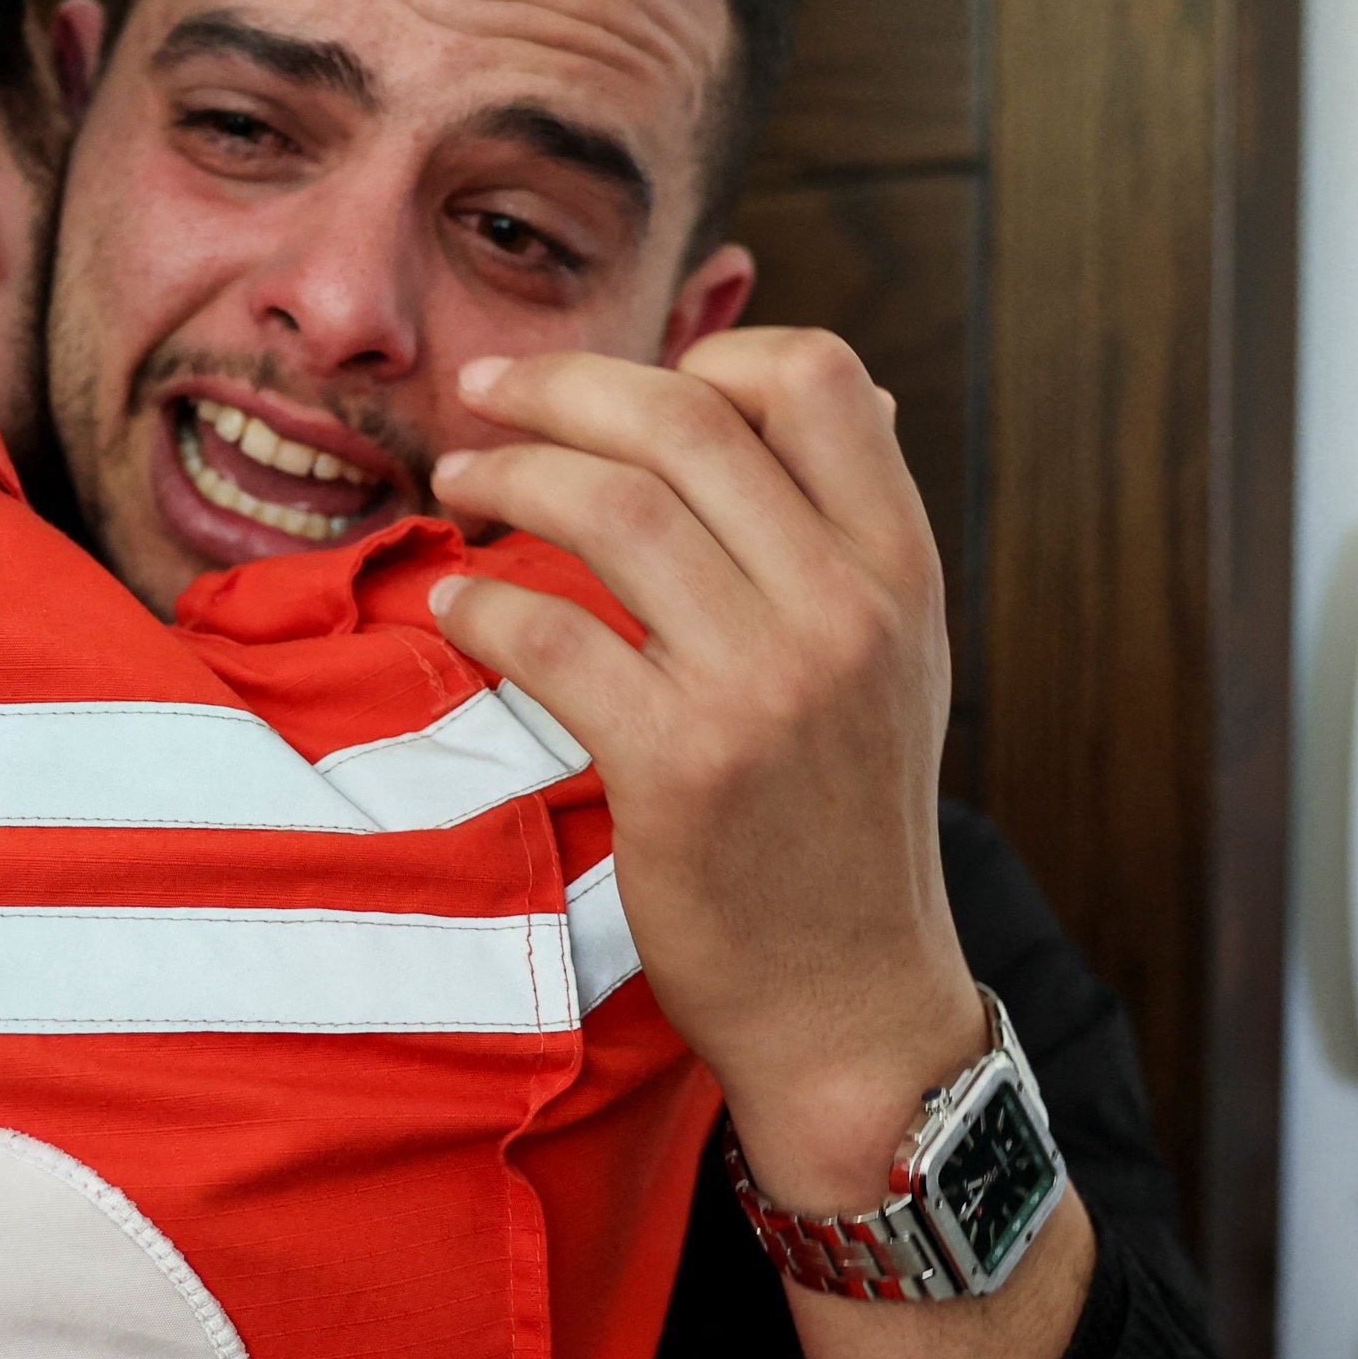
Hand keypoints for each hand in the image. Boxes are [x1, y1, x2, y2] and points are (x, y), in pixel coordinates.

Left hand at [425, 328, 985, 1205]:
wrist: (851, 1006)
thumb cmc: (847, 827)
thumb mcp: (899, 661)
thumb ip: (851, 532)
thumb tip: (831, 390)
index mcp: (901, 567)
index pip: (817, 378)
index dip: (709, 352)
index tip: (626, 385)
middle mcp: (846, 609)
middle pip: (685, 419)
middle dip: (560, 384)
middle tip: (485, 389)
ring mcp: (765, 687)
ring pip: (610, 508)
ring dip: (507, 474)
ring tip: (456, 481)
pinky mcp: (680, 768)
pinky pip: (551, 637)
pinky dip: (482, 602)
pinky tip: (456, 604)